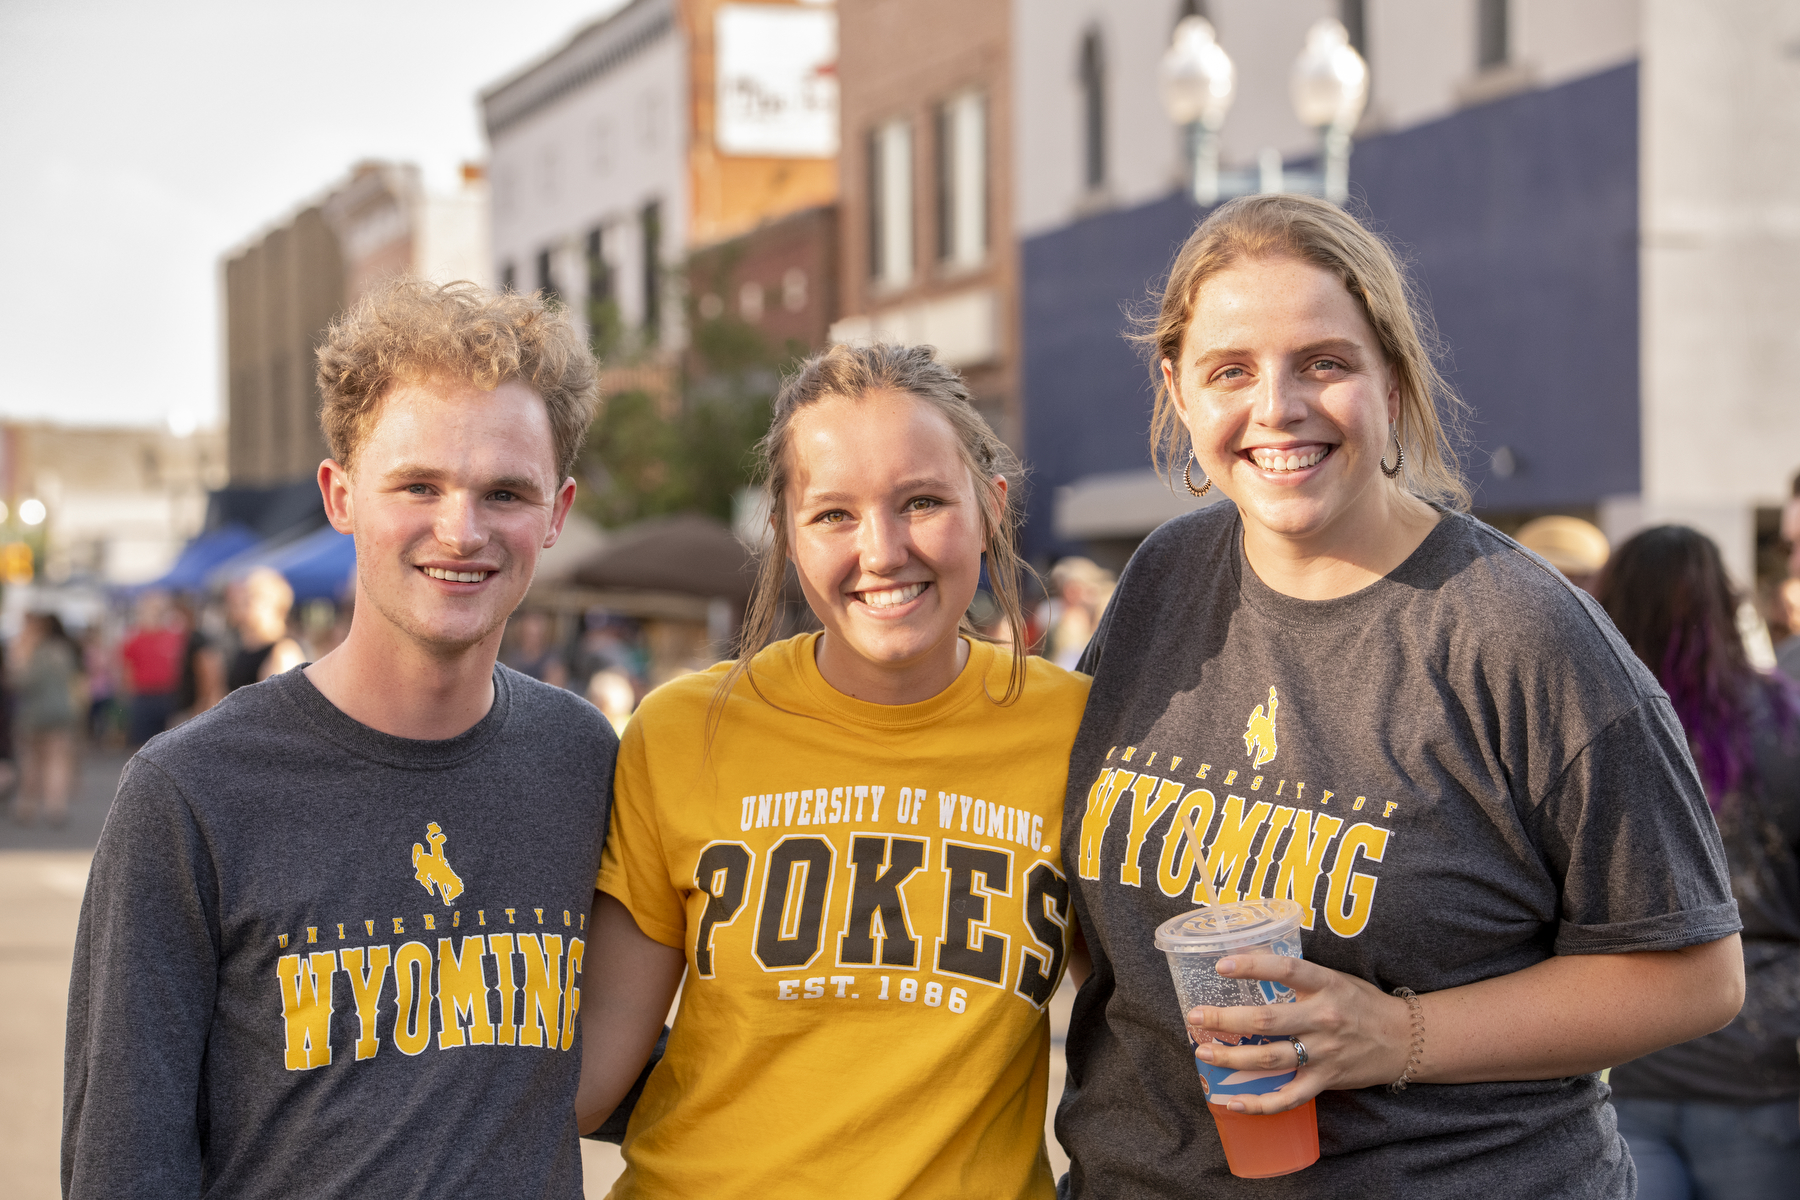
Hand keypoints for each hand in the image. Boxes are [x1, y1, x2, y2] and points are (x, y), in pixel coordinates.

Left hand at [1184, 953, 1411, 1113]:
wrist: (1404, 1039)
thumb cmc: (1360, 1003)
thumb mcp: (1334, 977)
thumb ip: (1296, 973)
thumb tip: (1248, 955)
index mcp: (1325, 985)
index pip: (1285, 969)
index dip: (1252, 966)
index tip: (1220, 966)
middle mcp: (1323, 1018)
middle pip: (1266, 1021)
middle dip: (1225, 1020)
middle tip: (1195, 1017)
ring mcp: (1324, 1053)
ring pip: (1270, 1059)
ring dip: (1232, 1058)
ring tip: (1204, 1052)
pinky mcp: (1326, 1081)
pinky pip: (1288, 1097)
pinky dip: (1259, 1104)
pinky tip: (1232, 1102)